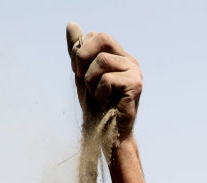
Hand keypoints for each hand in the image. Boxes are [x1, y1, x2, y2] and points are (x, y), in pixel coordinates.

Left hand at [66, 23, 142, 139]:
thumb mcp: (83, 74)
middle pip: (101, 38)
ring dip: (91, 82)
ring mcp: (135, 72)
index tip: (78, 72)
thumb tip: (71, 24)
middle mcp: (130, 60)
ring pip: (102, 61)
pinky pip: (107, 79)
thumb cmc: (96, 107)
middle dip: (83, 58)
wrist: (107, 134)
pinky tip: (106, 104)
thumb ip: (78, 51)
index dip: (81, 51)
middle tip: (83, 79)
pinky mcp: (135, 85)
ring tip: (98, 96)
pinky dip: (99, 94)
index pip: (96, 36)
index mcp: (120, 56)